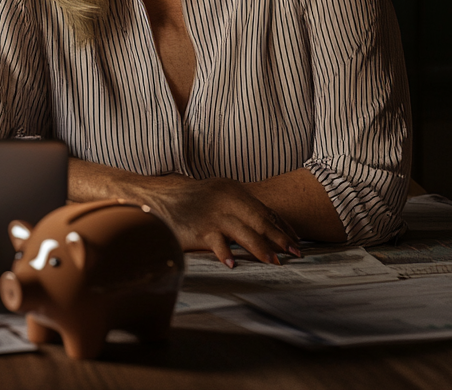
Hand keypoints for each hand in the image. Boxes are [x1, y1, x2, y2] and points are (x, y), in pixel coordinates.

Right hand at [68, 158, 300, 266]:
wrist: (155, 196)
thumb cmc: (189, 200)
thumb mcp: (215, 196)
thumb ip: (236, 207)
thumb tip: (262, 224)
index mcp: (230, 188)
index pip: (263, 209)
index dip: (281, 226)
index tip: (296, 240)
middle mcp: (224, 198)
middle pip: (260, 221)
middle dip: (280, 238)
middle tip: (296, 253)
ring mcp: (211, 213)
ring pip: (245, 234)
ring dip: (262, 250)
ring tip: (276, 263)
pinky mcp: (199, 229)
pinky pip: (219, 244)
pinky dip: (228, 255)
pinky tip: (235, 264)